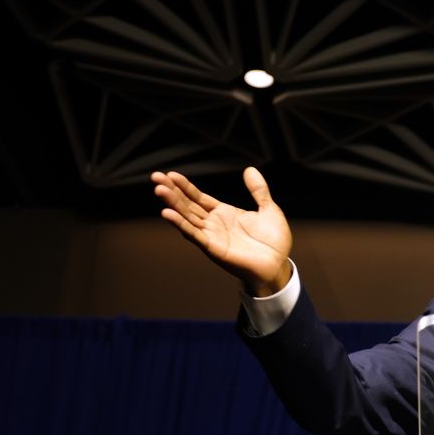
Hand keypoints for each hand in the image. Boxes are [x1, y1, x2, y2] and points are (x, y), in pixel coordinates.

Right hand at [152, 167, 292, 295]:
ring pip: (188, 217)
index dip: (185, 186)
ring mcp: (212, 236)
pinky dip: (181, 225)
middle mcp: (214, 224)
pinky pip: (194, 235)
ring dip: (173, 205)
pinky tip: (168, 214)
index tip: (170, 174)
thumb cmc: (274, 241)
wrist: (279, 265)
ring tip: (159, 190)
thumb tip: (250, 169)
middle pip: (188, 205)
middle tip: (155, 177)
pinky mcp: (214, 248)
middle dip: (172, 192)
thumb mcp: (268, 209)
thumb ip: (258, 190)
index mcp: (224, 213)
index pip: (199, 197)